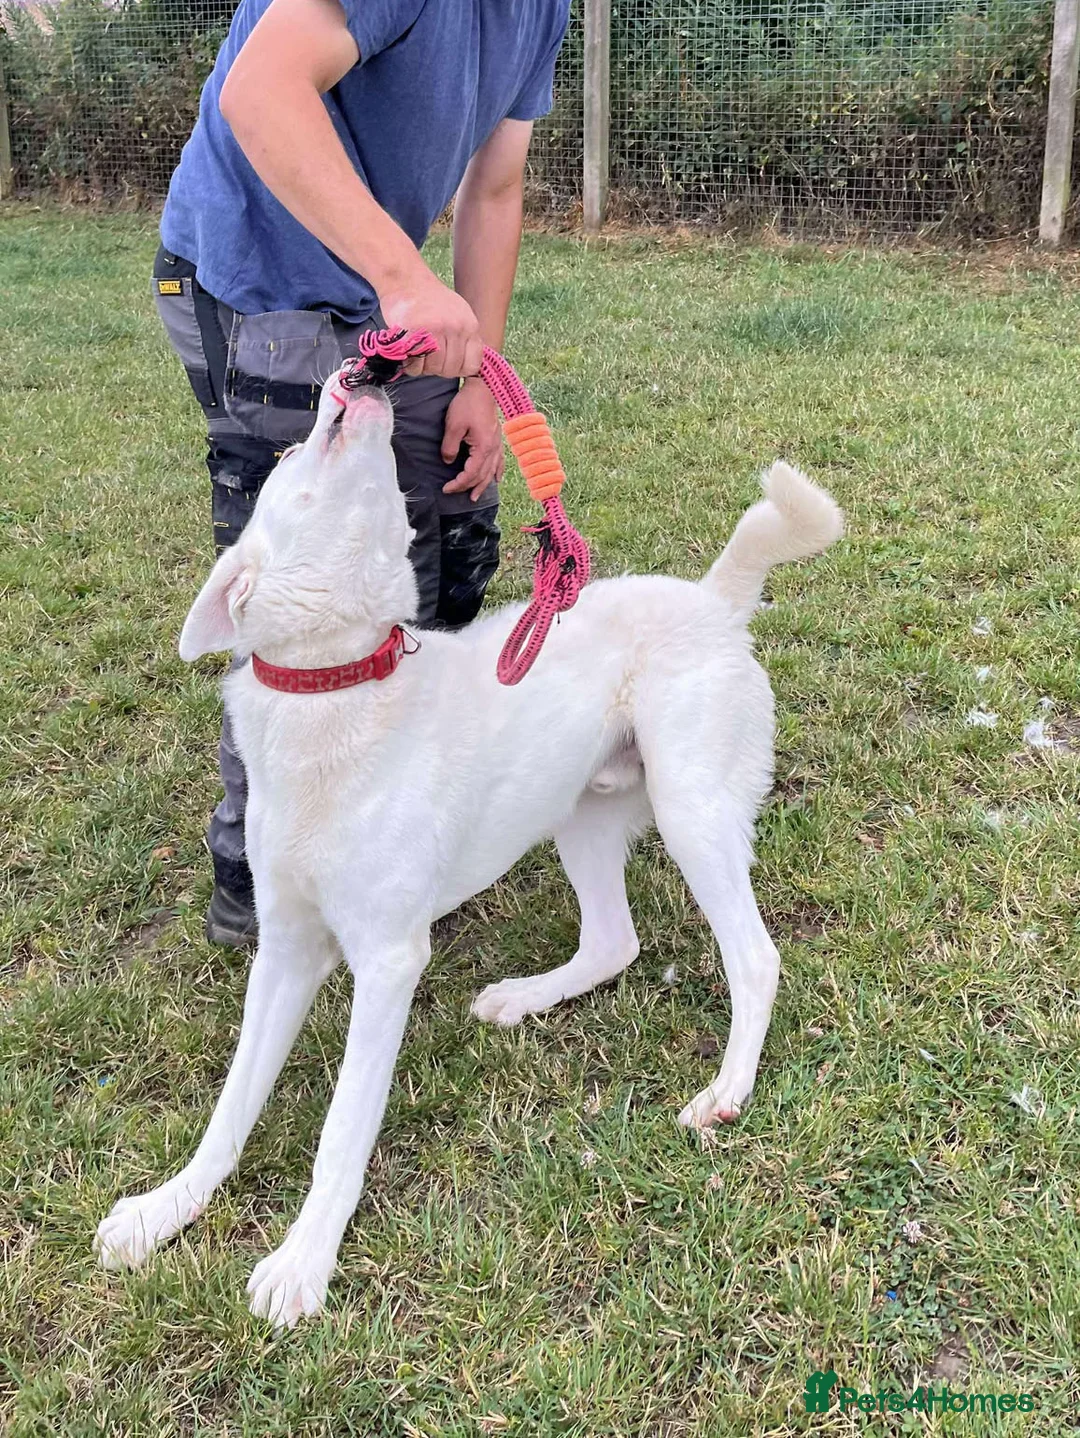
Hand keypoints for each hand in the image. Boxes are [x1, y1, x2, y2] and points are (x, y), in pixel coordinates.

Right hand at [379, 267, 484, 378]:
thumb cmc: (431, 300)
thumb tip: (469, 367)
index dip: (459, 368)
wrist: (406, 280)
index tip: (449, 362)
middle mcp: (455, 327)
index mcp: (469, 325)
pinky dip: (410, 364)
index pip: (472, 365)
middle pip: (451, 369)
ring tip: (418, 351)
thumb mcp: (459, 314)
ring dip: (423, 366)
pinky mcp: (414, 332)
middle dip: (438, 368)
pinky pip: (415, 364)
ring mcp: (435, 329)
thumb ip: (466, 339)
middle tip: (428, 355)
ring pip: (434, 368)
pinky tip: (409, 352)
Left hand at [440, 378, 503, 501]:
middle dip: (467, 487)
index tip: (445, 488)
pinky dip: (497, 472)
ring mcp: (497, 445)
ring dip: (483, 485)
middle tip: (453, 493)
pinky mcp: (497, 439)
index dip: (458, 484)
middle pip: (481, 476)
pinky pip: (499, 461)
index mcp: (483, 448)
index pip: (470, 474)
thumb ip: (450, 446)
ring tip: (475, 497)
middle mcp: (493, 450)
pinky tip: (496, 480)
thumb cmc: (468, 404)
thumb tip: (447, 461)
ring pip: (491, 472)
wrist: (483, 387)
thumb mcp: (453, 425)